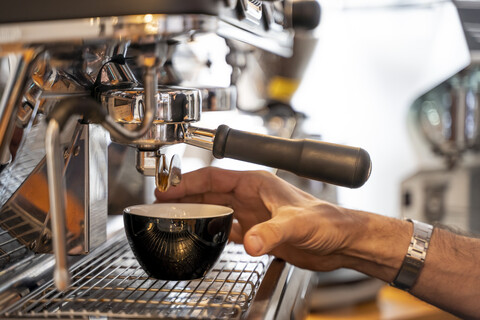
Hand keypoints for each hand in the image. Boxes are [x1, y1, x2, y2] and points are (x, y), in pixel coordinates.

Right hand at [154, 167, 362, 270]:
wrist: (339, 241)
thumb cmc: (326, 221)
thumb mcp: (297, 224)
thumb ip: (272, 233)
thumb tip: (249, 242)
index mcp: (257, 183)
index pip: (214, 178)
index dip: (188, 182)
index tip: (168, 189)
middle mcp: (252, 196)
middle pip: (209, 192)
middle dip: (185, 197)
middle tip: (162, 204)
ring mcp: (253, 213)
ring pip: (215, 208)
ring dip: (195, 213)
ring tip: (175, 219)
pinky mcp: (258, 230)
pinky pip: (226, 227)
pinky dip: (211, 230)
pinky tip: (202, 236)